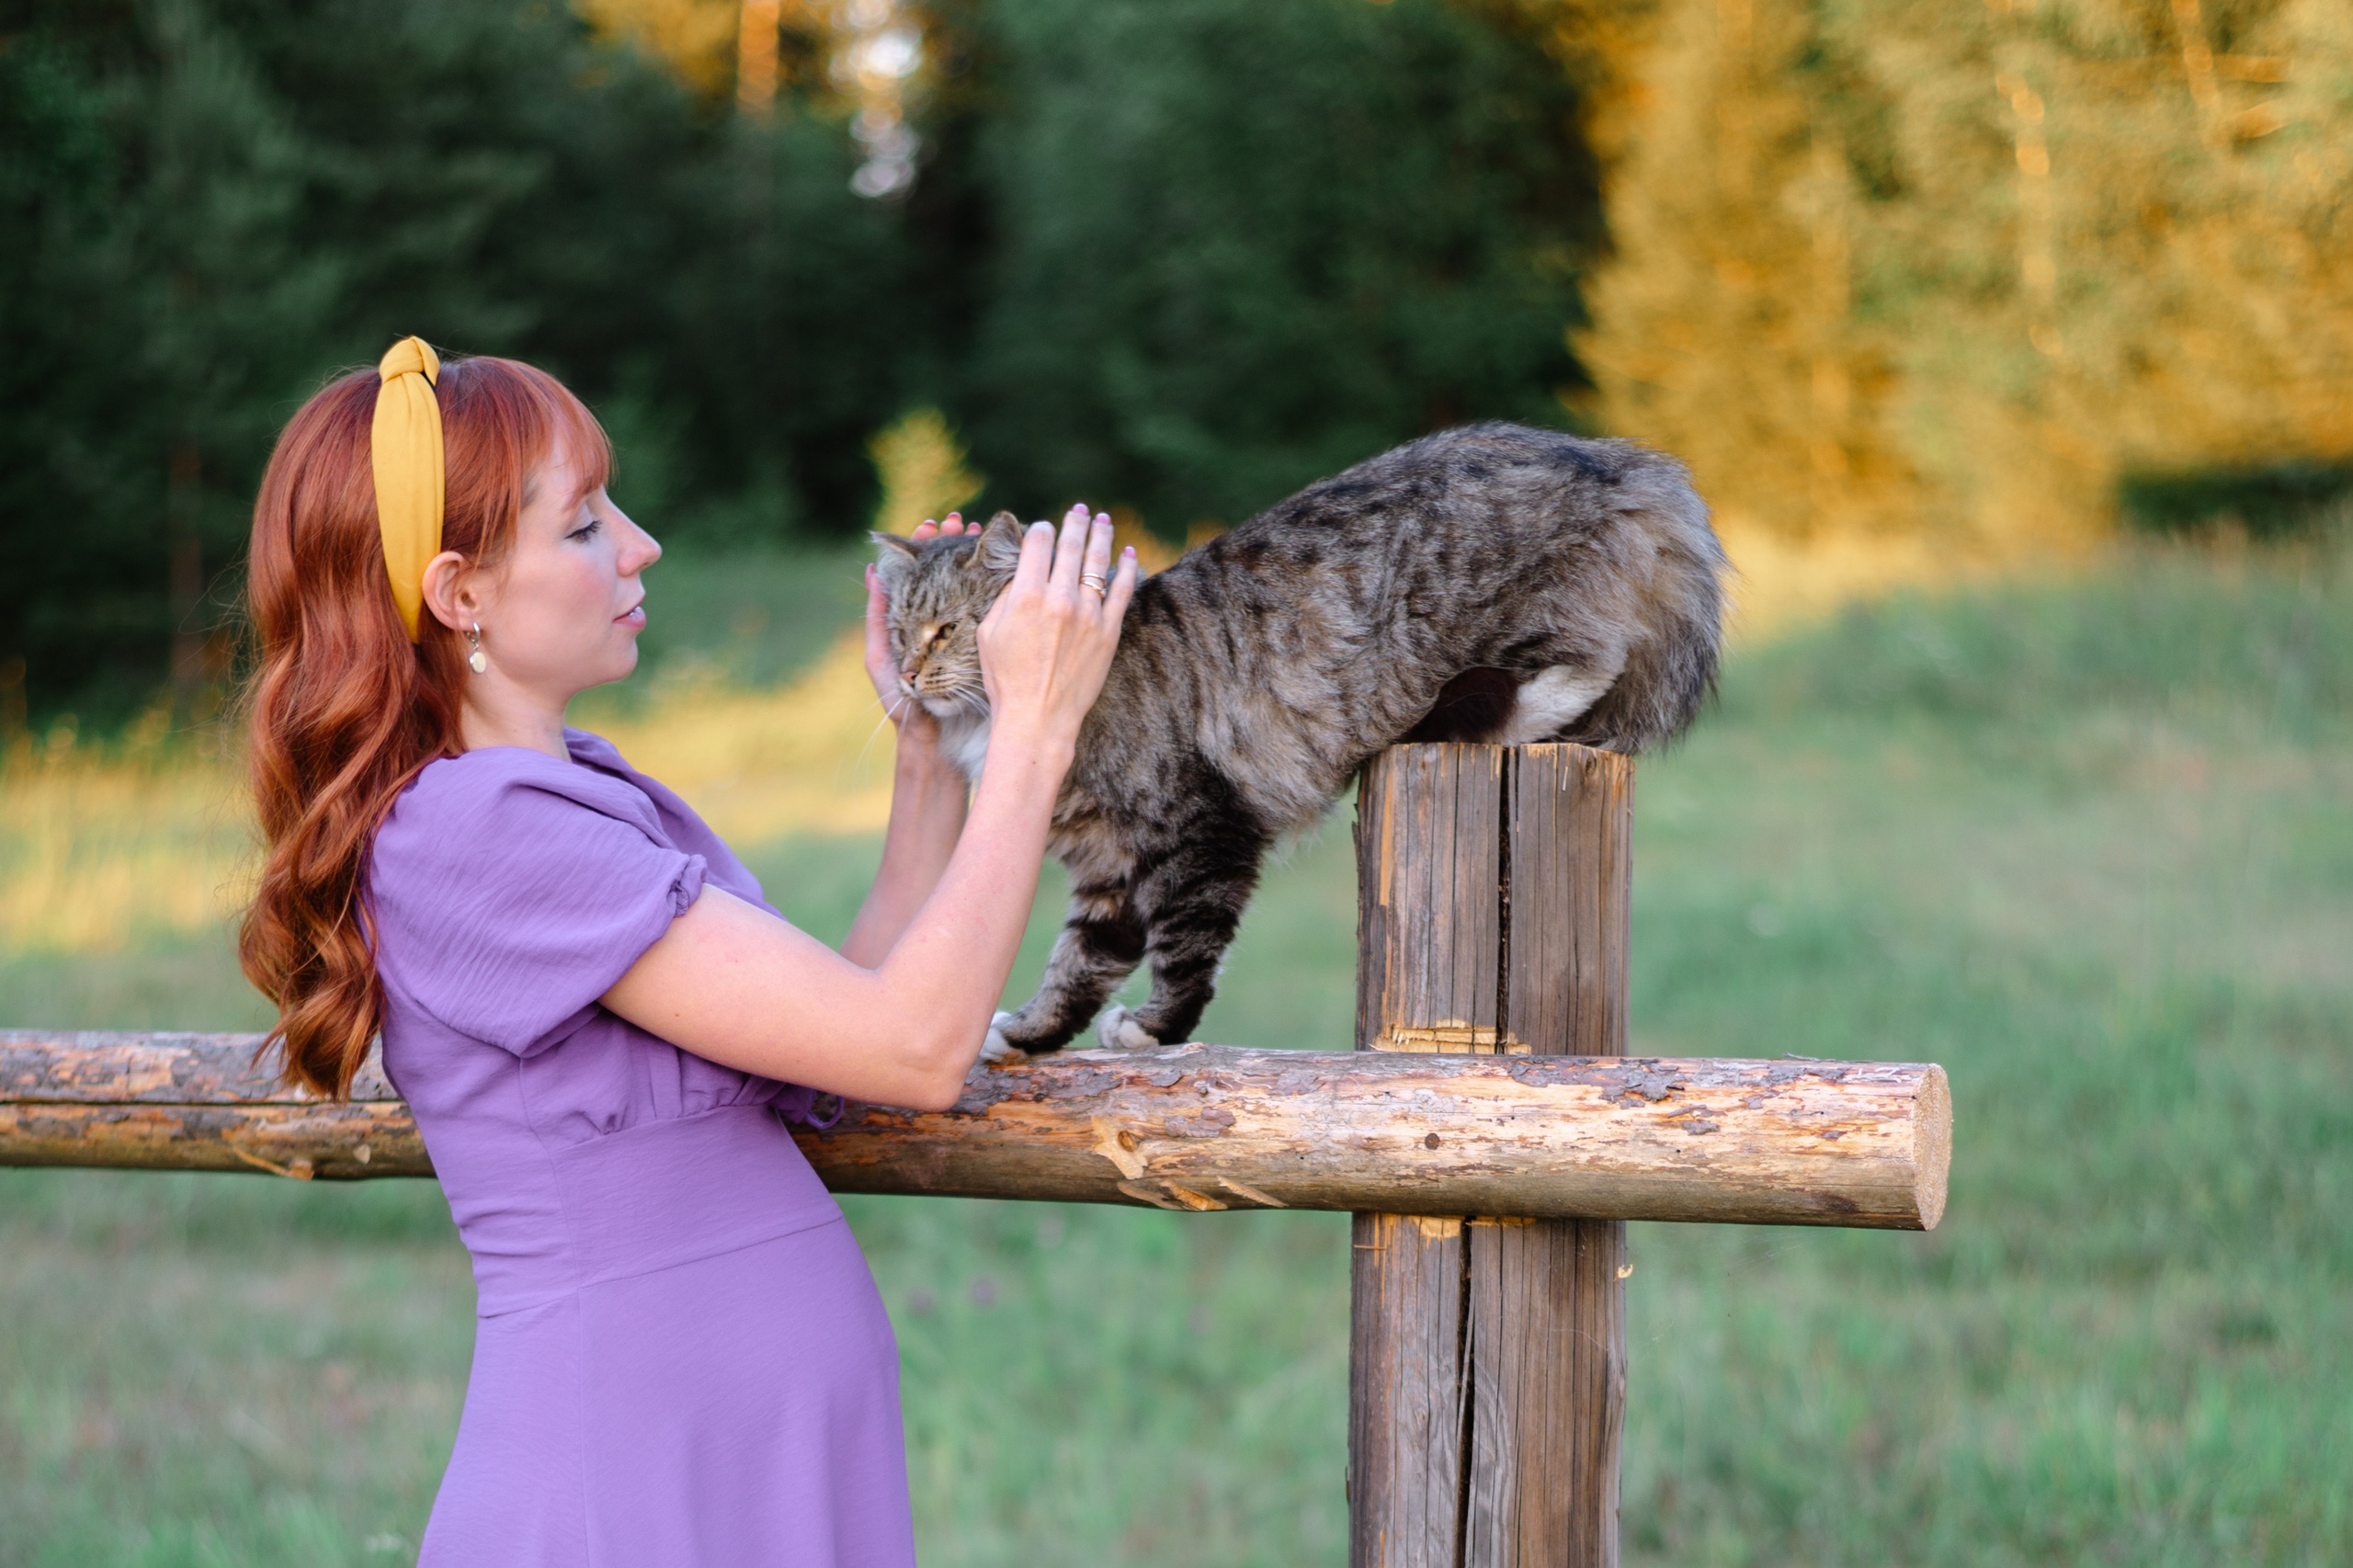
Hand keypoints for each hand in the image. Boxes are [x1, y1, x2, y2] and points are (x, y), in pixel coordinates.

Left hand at [863, 512, 983, 743]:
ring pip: (970, 583)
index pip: (920, 573)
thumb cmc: (903, 705)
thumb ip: (878, 619)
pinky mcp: (983, 644)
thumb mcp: (882, 660)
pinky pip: (989, 607)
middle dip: (953, 543)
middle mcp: (940, 620)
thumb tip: (872, 573)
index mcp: (914, 619)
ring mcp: (964, 631)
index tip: (931, 525)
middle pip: (947, 571)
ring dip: (975, 555)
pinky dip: (994, 582)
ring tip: (978, 532)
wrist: (934, 738)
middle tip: (960, 521)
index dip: (925, 548)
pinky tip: (1002, 564)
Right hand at [975, 504, 1137, 755]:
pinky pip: (1122, 590)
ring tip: (1103, 520)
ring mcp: (1088, 614)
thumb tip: (1022, 574)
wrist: (1038, 718)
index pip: (1038, 544)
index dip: (1040, 530)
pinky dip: (1127, 567)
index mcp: (1025, 596)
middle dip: (1075, 523)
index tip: (1043, 528)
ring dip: (1101, 536)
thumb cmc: (1005, 679)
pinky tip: (1128, 552)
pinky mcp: (1109, 631)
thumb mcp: (989, 633)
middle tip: (1079, 510)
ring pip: (1098, 562)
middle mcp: (1059, 599)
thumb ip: (1006, 597)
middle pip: (1070, 547)